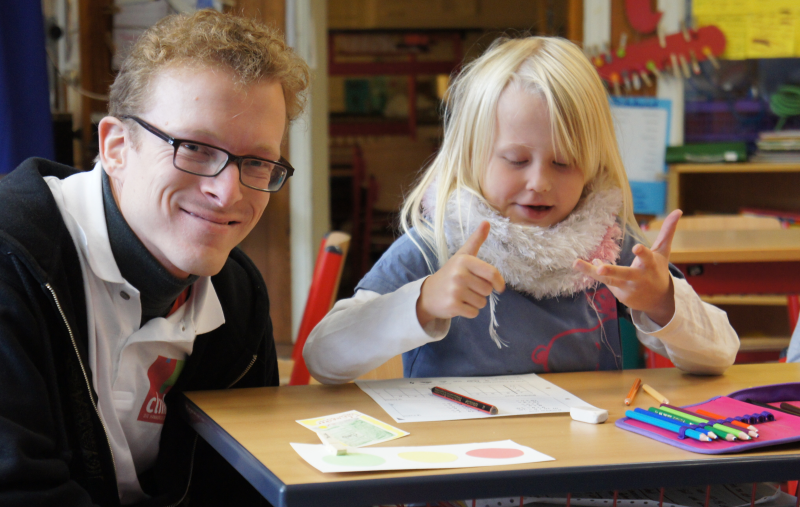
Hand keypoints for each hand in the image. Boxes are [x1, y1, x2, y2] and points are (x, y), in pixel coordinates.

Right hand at [416, 221, 505, 326]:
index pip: (492, 273)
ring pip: (482, 303)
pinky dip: (469, 312)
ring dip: (475, 302)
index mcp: (464, 260)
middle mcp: (459, 274)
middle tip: (467, 288)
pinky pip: (474, 313)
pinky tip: (458, 305)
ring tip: (461, 296)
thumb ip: (476, 240)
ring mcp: (455, 291)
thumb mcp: (462, 255)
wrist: (427, 294)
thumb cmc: (450, 274)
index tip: (499, 287)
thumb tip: (487, 222)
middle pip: (488, 290)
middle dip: (481, 292)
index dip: (499, 282)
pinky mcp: (453, 306)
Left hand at [572, 210, 682, 326]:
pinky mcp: (619, 295)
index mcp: (650, 265)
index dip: (642, 253)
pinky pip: (605, 282)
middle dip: (612, 271)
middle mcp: (638, 278)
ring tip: (576, 263)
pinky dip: (594, 273)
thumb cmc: (658, 270)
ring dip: (591, 271)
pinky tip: (582, 264)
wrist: (659, 300)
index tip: (637, 248)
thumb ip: (668, 231)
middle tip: (600, 267)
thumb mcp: (663, 252)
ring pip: (608, 280)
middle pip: (623, 274)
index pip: (647, 258)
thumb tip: (678, 210)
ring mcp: (627, 288)